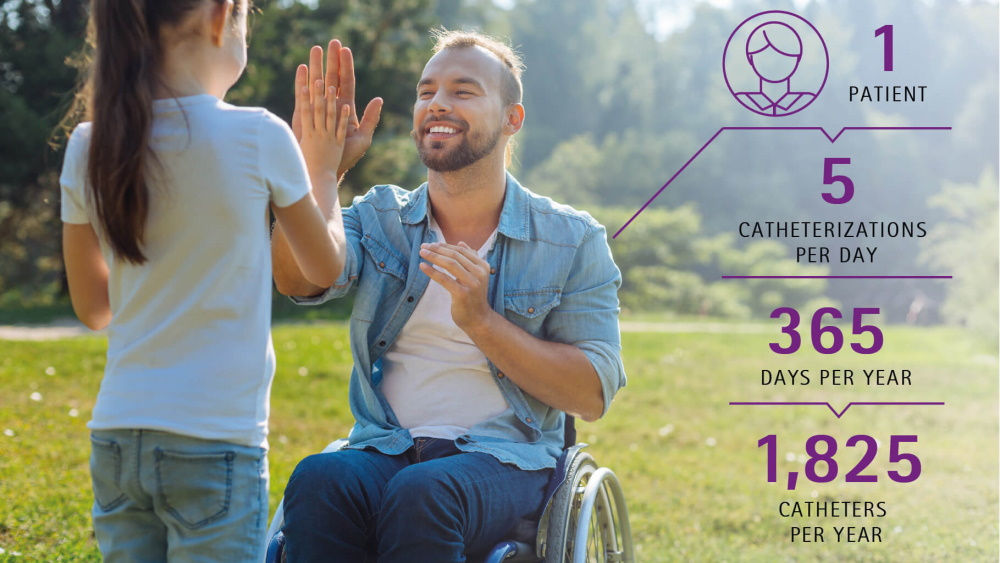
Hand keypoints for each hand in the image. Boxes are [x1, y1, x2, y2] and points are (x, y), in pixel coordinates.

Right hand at [291, 41, 382, 177]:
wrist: (326, 169)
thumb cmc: (345, 157)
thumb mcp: (362, 137)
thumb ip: (371, 118)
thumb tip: (379, 99)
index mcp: (345, 108)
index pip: (346, 82)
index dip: (346, 66)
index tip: (345, 50)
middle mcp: (330, 105)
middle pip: (331, 77)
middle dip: (332, 60)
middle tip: (331, 42)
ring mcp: (316, 108)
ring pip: (317, 82)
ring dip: (317, 65)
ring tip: (315, 49)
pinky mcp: (304, 115)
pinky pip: (304, 95)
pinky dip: (303, 81)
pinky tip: (302, 69)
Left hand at [418, 242, 495, 332]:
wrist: (479, 319)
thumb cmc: (474, 296)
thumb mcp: (475, 275)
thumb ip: (470, 259)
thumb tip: (461, 242)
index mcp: (483, 266)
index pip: (461, 251)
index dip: (445, 246)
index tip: (432, 244)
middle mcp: (479, 273)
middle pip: (455, 256)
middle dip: (437, 249)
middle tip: (423, 246)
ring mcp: (472, 284)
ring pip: (450, 264)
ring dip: (434, 256)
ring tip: (422, 253)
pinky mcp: (462, 294)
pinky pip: (444, 279)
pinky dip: (432, 271)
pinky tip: (422, 266)